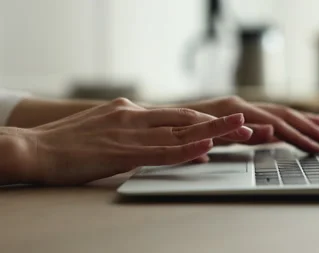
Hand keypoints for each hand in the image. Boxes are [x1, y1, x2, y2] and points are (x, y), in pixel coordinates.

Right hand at [20, 98, 251, 184]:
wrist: (36, 148)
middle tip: (246, 122)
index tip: (226, 122)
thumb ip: (134, 134)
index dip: (204, 119)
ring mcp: (130, 133)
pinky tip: (205, 147)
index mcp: (131, 111)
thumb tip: (158, 142)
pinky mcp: (123, 152)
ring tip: (242, 130)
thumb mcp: (105, 128)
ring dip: (214, 132)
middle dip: (218, 122)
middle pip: (186, 119)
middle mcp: (135, 116)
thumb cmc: (69, 142)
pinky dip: (186, 150)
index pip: (176, 115)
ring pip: (181, 133)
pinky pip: (162, 151)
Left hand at [180, 96, 318, 152]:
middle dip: (308, 130)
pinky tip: (297, 125)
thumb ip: (235, 134)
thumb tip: (266, 133)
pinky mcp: (237, 114)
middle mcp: (240, 105)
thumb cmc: (175, 130)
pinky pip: (268, 115)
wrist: (155, 120)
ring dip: (302, 123)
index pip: (276, 124)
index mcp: (234, 109)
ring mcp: (239, 107)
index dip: (298, 137)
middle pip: (283, 115)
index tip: (315, 149)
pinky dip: (286, 120)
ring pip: (278, 113)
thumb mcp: (204, 136)